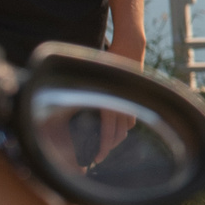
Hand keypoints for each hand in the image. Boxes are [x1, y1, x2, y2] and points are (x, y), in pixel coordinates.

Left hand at [93, 30, 145, 157]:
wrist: (131, 46)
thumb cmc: (107, 57)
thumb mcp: (92, 74)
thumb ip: (83, 90)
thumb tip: (67, 104)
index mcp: (111, 100)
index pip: (108, 132)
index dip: (103, 147)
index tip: (97, 157)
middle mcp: (123, 103)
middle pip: (119, 134)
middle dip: (109, 148)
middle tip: (98, 157)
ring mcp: (132, 101)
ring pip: (127, 128)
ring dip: (117, 137)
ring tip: (106, 144)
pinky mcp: (136, 97)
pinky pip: (131, 118)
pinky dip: (124, 126)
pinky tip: (117, 128)